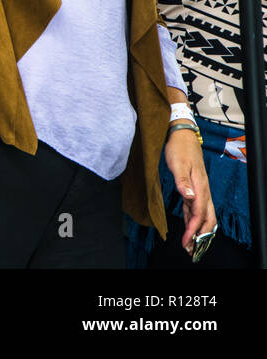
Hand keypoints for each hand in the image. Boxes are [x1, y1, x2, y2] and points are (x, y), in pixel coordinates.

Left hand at [163, 127, 215, 257]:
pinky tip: (189, 227)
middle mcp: (203, 191)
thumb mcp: (177, 163)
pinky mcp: (194, 189)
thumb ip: (183, 181)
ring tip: (189, 244)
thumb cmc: (179, 149)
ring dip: (197, 230)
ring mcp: (200, 190)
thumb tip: (189, 197)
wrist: (183, 136)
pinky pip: (196, 209)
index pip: (199, 213)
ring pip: (203, 215)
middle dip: (200, 235)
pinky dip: (193, 220)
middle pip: (207, 218)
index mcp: (200, 186)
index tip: (187, 241)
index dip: (194, 229)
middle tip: (190, 249)